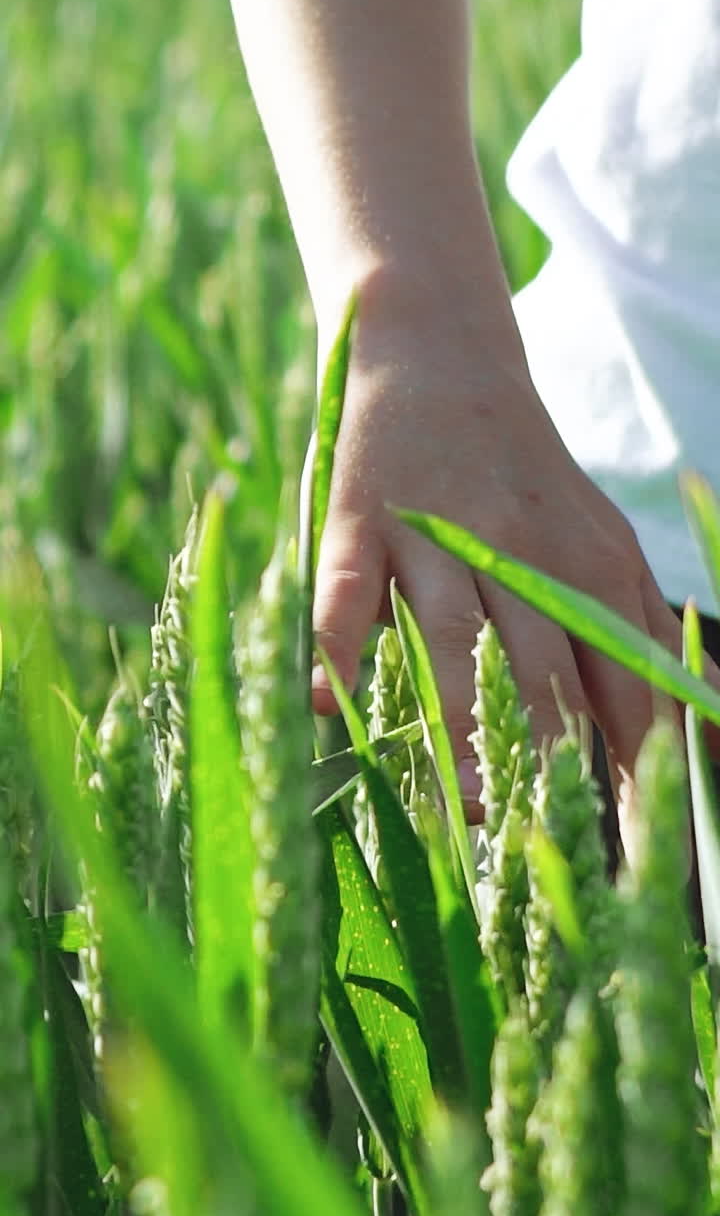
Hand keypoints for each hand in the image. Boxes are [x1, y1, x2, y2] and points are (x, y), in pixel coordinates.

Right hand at [309, 262, 709, 826]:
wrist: (441, 359)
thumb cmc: (530, 480)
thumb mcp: (607, 544)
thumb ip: (650, 633)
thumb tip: (711, 734)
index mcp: (591, 566)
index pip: (625, 685)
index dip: (638, 772)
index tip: (638, 854)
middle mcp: (520, 555)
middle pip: (545, 676)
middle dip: (555, 768)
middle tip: (554, 857)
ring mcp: (435, 540)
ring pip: (454, 645)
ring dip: (463, 726)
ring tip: (471, 807)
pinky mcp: (358, 525)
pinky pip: (344, 596)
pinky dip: (336, 648)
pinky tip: (332, 705)